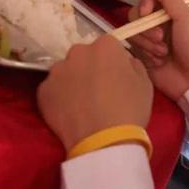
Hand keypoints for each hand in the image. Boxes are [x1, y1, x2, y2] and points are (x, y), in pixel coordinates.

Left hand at [37, 36, 153, 152]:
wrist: (104, 141)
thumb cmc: (129, 110)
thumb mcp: (144, 83)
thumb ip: (132, 65)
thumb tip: (124, 63)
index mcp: (105, 46)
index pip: (107, 47)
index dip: (112, 62)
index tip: (114, 77)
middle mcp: (78, 52)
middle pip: (83, 56)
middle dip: (89, 68)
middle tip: (97, 90)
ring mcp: (57, 71)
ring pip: (65, 71)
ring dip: (72, 81)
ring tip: (81, 104)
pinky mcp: (43, 91)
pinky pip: (52, 90)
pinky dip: (58, 98)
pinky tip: (69, 113)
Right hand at [133, 0, 188, 101]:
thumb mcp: (185, 16)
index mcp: (168, 12)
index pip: (145, 0)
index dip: (143, 5)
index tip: (147, 12)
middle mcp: (156, 25)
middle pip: (134, 16)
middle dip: (146, 28)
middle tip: (161, 38)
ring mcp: (148, 42)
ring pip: (133, 34)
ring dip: (148, 44)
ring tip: (164, 54)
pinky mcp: (142, 59)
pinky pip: (133, 51)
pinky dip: (145, 56)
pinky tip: (158, 63)